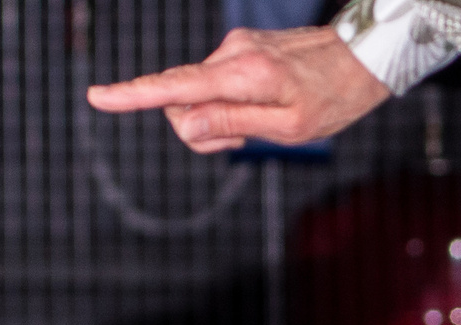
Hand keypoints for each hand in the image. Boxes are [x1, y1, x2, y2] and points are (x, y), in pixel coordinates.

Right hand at [85, 26, 389, 154]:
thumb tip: (184, 125)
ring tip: (261, 124)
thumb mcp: (289, 128)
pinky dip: (228, 103)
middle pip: (181, 101)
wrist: (362, 60)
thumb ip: (233, 124)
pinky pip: (215, 84)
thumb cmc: (333, 100)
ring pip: (197, 94)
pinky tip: (261, 107)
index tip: (98, 97)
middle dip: (199, 129)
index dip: (134, 96)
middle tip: (244, 141)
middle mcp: (231, 54)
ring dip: (218, 118)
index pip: (175, 87)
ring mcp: (234, 48)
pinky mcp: (241, 49)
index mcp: (242, 75)